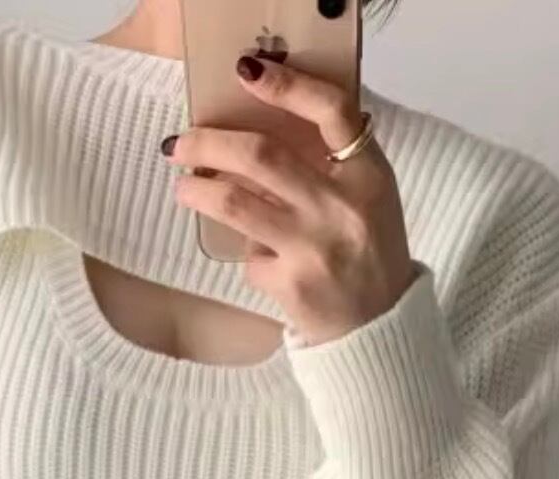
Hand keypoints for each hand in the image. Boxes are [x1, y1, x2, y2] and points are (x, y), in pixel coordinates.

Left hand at [160, 54, 417, 344]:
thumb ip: (328, 166)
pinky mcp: (290, 283)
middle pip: (261, 156)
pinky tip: (261, 261)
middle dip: (209, 143)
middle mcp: (341, 207)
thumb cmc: (367, 253)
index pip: (331, 113)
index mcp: (367, 176)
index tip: (246, 72)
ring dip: (198, 191)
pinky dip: (247, 255)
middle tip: (180, 144)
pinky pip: (249, 257)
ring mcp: (314, 247)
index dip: (287, 87)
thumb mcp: (367, 198)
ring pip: (236, 204)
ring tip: (184, 187)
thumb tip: (256, 139)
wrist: (378, 325)